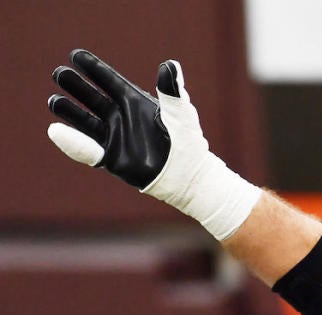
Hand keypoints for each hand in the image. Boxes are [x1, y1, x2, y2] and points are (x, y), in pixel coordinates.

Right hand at [47, 50, 259, 239]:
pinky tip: (56, 131)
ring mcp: (114, 137)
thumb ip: (172, 91)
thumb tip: (169, 65)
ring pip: (84, 121)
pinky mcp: (111, 159)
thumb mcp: (181, 113)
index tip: (76, 55)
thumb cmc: (187, 141)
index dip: (93, 68)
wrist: (189, 175)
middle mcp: (120, 117)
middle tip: (59, 73)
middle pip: (92, 98)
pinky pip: (87, 150)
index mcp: (134, 102)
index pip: (109, 81)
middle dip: (76, 86)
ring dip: (68, 111)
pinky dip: (72, 143)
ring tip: (53, 100)